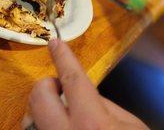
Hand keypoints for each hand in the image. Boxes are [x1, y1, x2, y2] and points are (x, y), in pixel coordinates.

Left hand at [26, 38, 147, 128]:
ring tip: (66, 117)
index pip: (73, 80)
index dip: (63, 57)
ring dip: (45, 110)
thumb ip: (105, 105)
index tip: (54, 42)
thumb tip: (79, 92)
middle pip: (39, 96)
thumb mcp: (132, 127)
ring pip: (31, 118)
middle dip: (47, 85)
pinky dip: (47, 127)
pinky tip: (65, 128)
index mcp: (93, 125)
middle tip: (61, 89)